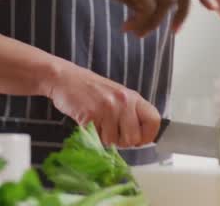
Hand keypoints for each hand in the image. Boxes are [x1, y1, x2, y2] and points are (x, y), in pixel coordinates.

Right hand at [45, 63, 161, 148]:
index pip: (154, 121)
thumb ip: (131, 113)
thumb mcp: (118, 96)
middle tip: (110, 130)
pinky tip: (88, 121)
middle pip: (133, 139)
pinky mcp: (90, 115)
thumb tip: (142, 139)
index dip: (147, 136)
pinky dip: (91, 135)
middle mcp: (123, 101)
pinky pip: (96, 138)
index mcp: (132, 97)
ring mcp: (107, 108)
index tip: (138, 139)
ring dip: (103, 137)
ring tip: (96, 122)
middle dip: (121, 141)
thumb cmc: (91, 89)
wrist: (65, 78)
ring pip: (113, 142)